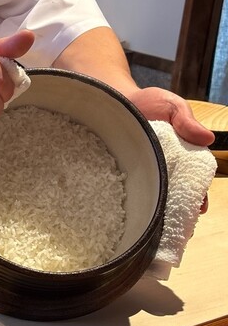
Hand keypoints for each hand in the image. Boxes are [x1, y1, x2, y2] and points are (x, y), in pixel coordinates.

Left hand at [127, 87, 213, 212]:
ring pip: (151, 195)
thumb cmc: (149, 103)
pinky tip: (132, 214)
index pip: (192, 180)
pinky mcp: (121, 170)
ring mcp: (141, 170)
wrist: (117, 100)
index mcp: (181, 156)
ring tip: (157, 225)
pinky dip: (131, 200)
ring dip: (155, 209)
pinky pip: (127, 187)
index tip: (199, 206)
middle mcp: (162, 167)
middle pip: (173, 193)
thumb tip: (208, 139)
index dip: (197, 195)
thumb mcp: (172, 107)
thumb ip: (187, 122)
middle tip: (178, 223)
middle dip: (178, 209)